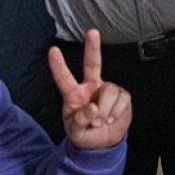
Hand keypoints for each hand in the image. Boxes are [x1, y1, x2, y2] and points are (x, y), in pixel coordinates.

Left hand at [50, 30, 131, 149]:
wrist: (103, 142)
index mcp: (74, 95)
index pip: (64, 78)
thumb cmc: (84, 133)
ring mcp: (107, 90)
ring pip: (110, 90)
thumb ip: (80, 120)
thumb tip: (93, 107)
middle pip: (92, 64)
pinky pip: (122, 100)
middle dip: (93, 47)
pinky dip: (117, 113)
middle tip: (92, 32)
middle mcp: (91, 87)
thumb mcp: (75, 131)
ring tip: (102, 122)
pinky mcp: (122, 96)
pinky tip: (112, 118)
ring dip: (106, 110)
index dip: (58, 65)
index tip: (52, 50)